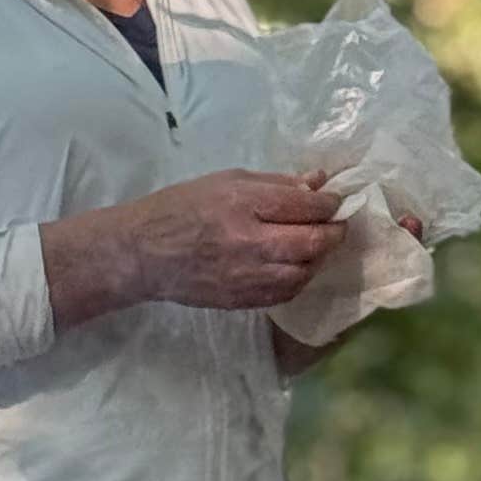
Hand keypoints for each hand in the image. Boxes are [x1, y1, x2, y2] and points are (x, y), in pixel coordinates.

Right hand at [42, 172, 345, 330]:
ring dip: (318, 259)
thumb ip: (275, 183)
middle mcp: (248, 240)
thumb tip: (318, 183)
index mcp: (242, 203)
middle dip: (333, 233)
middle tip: (337, 227)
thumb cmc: (182, 207)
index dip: (329, 204)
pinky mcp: (242, 299)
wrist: (143, 253)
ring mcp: (246, 275)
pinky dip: (299, 279)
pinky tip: (296, 267)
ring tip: (316, 247)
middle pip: (312, 242)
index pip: (305, 205)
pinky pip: (287, 293)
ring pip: (304, 272)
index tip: (334, 202)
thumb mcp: (226, 181)